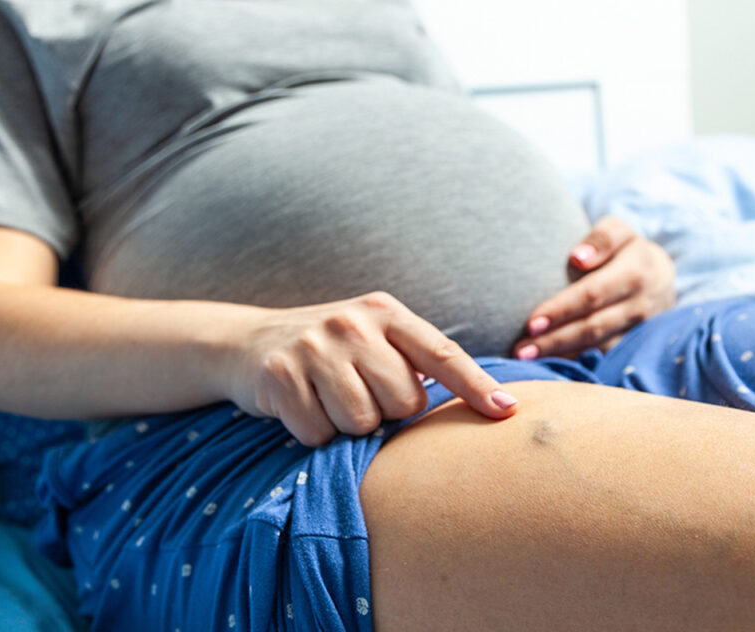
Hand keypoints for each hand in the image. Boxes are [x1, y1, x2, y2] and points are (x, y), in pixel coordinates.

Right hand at [221, 292, 518, 445]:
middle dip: (386, 412)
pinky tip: (302, 406)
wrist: (247, 343)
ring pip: (362, 422)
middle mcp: (352, 323)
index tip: (506, 412)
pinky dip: (313, 432)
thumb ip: (416, 360)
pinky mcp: (279, 374)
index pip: (441, 353)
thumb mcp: (373, 338)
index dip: (476, 386)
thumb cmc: (329, 350)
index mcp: (385, 312)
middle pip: (402, 402)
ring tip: (329, 400)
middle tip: (359, 394)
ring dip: (348, 425)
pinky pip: (319, 433)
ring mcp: (313, 346)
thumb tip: (484, 401)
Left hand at [514, 217, 675, 356]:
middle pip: (593, 326)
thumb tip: (578, 257)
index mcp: (636, 272)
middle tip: (521, 350)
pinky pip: (604, 359)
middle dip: (555, 340)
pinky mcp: (635, 347)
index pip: (593, 295)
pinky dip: (577, 364)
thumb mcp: (619, 232)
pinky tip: (550, 367)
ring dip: (562, 356)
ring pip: (598, 348)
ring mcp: (641, 330)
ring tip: (527, 360)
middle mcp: (641, 305)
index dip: (562, 310)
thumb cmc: (627, 250)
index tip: (531, 323)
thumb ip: (601, 238)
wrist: (661, 277)